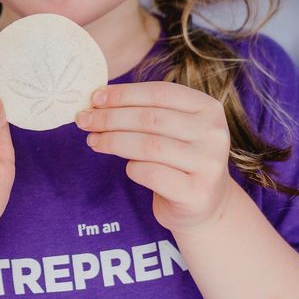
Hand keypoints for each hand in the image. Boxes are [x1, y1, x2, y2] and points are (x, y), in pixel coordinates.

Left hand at [76, 81, 239, 234]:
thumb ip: (146, 112)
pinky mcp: (197, 192)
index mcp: (209, 108)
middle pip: (150, 119)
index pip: (160, 93)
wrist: (204, 205)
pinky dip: (132, 168)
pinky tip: (127, 167)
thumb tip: (98, 100)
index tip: (95, 97)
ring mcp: (208, 164)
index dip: (124, 94)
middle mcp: (214, 133)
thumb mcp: (173, 129)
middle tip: (84, 120)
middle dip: (111, 118)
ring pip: (148, 146)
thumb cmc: (179, 160)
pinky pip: (151, 174)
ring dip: (114, 141)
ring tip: (94, 141)